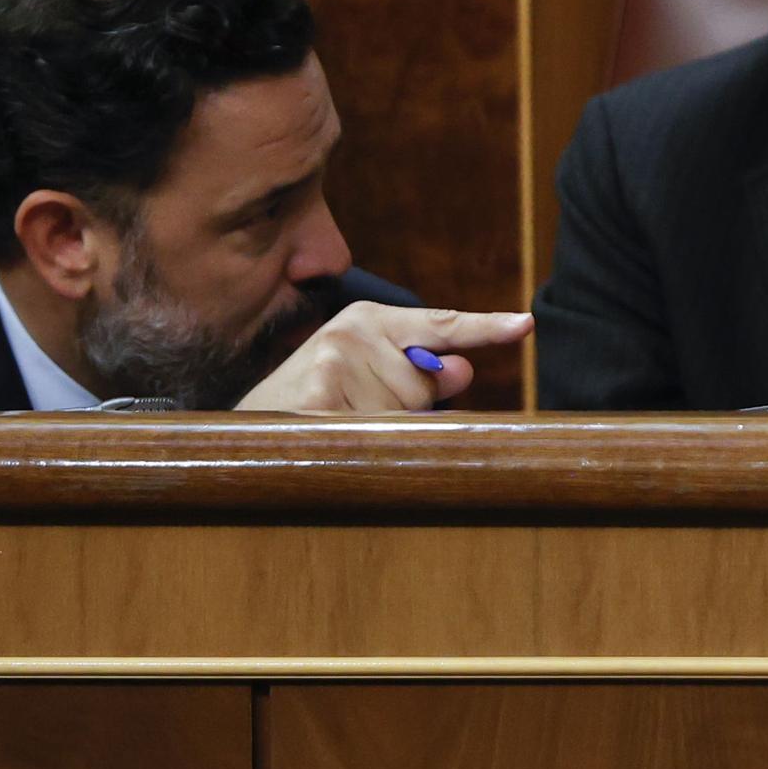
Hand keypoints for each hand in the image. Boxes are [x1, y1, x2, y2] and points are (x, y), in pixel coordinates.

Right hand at [234, 303, 533, 411]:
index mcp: (368, 320)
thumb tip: (461, 367)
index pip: (442, 324)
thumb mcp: (368, 378)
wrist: (240, 431)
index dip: (486, 327)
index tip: (526, 324)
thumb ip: (420, 374)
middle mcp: (352, 332)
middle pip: (428, 387)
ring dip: (381, 435)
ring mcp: (334, 362)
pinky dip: (363, 448)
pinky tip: (328, 441)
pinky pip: (377, 434)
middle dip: (406, 412)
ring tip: (334, 428)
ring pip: (406, 416)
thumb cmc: (314, 406)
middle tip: (351, 415)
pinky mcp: (319, 396)